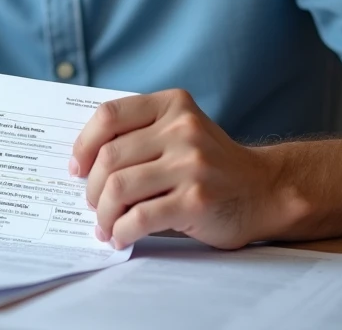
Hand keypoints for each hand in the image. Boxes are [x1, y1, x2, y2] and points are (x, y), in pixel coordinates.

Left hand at [70, 89, 283, 249]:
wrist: (265, 190)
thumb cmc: (210, 165)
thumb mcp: (180, 132)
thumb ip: (141, 136)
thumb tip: (82, 166)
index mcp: (172, 105)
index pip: (109, 115)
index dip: (83, 144)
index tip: (76, 168)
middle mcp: (182, 129)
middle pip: (110, 157)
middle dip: (92, 188)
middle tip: (92, 205)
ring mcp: (192, 164)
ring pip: (120, 187)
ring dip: (103, 213)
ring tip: (104, 225)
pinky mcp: (196, 200)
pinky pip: (140, 217)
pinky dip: (121, 231)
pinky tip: (120, 237)